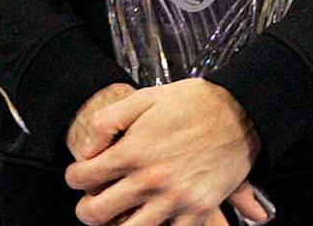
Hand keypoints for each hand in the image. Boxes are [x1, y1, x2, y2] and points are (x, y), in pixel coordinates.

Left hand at [64, 78, 264, 225]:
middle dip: (87, 210)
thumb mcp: (141, 99)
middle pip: (99, 212)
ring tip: (117, 217)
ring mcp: (176, 199)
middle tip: (89, 206)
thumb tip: (87, 151)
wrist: (239, 112)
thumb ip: (106, 123)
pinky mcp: (200, 210)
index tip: (78, 176)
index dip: (74, 178)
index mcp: (133, 151)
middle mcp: (151, 180)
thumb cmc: (189, 102)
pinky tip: (153, 221)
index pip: (83, 177)